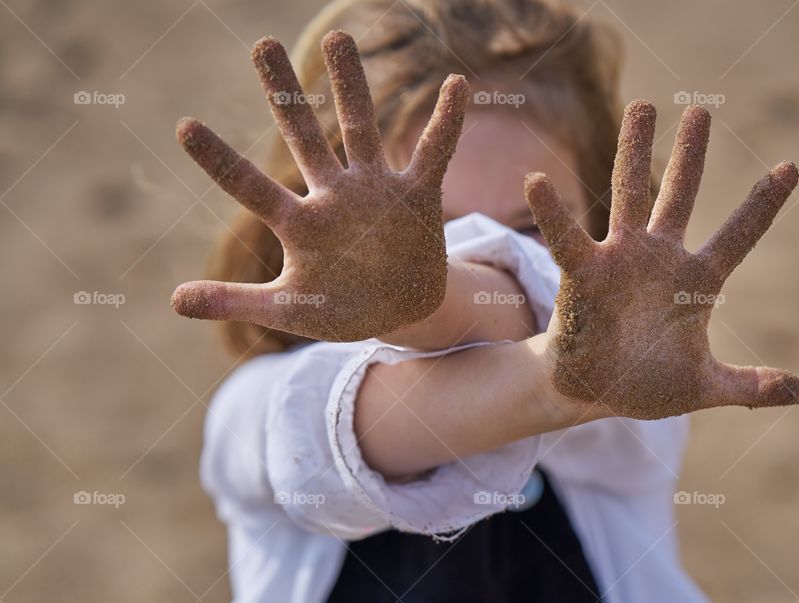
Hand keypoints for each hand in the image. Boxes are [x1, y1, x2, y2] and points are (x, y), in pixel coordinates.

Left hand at [171, 32, 468, 341]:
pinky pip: (434, 152)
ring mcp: (375, 189)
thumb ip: (236, 302)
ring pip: (362, 127)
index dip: (220, 160)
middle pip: (304, 136)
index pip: (252, 186)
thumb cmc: (342, 309)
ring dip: (352, 86)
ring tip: (338, 37)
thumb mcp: (289, 309)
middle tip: (261, 43)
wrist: (401, 311)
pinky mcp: (416, 194)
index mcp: (300, 224)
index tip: (184, 126)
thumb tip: (173, 300)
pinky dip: (446, 122)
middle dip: (285, 93)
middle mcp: (334, 195)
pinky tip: (456, 84)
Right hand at [525, 102, 798, 419]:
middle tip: (701, 112)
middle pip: (679, 196)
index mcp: (695, 280)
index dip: (761, 204)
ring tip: (642, 106)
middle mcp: (659, 259)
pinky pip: (567, 240)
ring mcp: (620, 261)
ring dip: (634, 151)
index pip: (737, 235)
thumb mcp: (703, 387)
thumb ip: (749, 387)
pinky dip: (552, 213)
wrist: (593, 394)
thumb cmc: (647, 383)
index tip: (790, 167)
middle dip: (691, 156)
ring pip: (628, 196)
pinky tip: (536, 182)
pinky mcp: (583, 275)